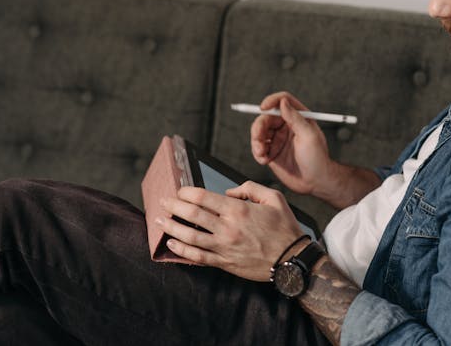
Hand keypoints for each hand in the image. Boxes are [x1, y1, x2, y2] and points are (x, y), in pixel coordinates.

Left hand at [156, 181, 304, 280]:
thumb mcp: (274, 198)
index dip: (186, 192)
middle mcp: (228, 227)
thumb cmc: (284, 227)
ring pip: (190, 236)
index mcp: (238, 209)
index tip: (180, 190)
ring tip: (159, 221)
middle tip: (163, 202)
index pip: (203, 197)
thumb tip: (230, 192)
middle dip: (173, 206)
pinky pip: (198, 256)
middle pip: (192, 214)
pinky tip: (171, 244)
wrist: (292, 260)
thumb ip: (250, 188)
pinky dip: (182, 250)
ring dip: (171, 227)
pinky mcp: (224, 262)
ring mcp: (224, 247)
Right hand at [250, 92, 332, 197]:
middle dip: (259, 127)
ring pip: (259, 132)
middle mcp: (287, 126)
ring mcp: (278, 139)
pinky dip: (257, 153)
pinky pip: (258, 147)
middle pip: (266, 117)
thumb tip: (283, 102)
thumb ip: (295, 118)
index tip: (263, 108)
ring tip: (261, 153)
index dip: (271, 101)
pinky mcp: (272, 152)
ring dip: (256, 142)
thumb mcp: (309, 136)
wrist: (315, 183)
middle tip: (258, 138)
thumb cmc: (317, 159)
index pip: (282, 101)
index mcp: (299, 118)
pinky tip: (264, 160)